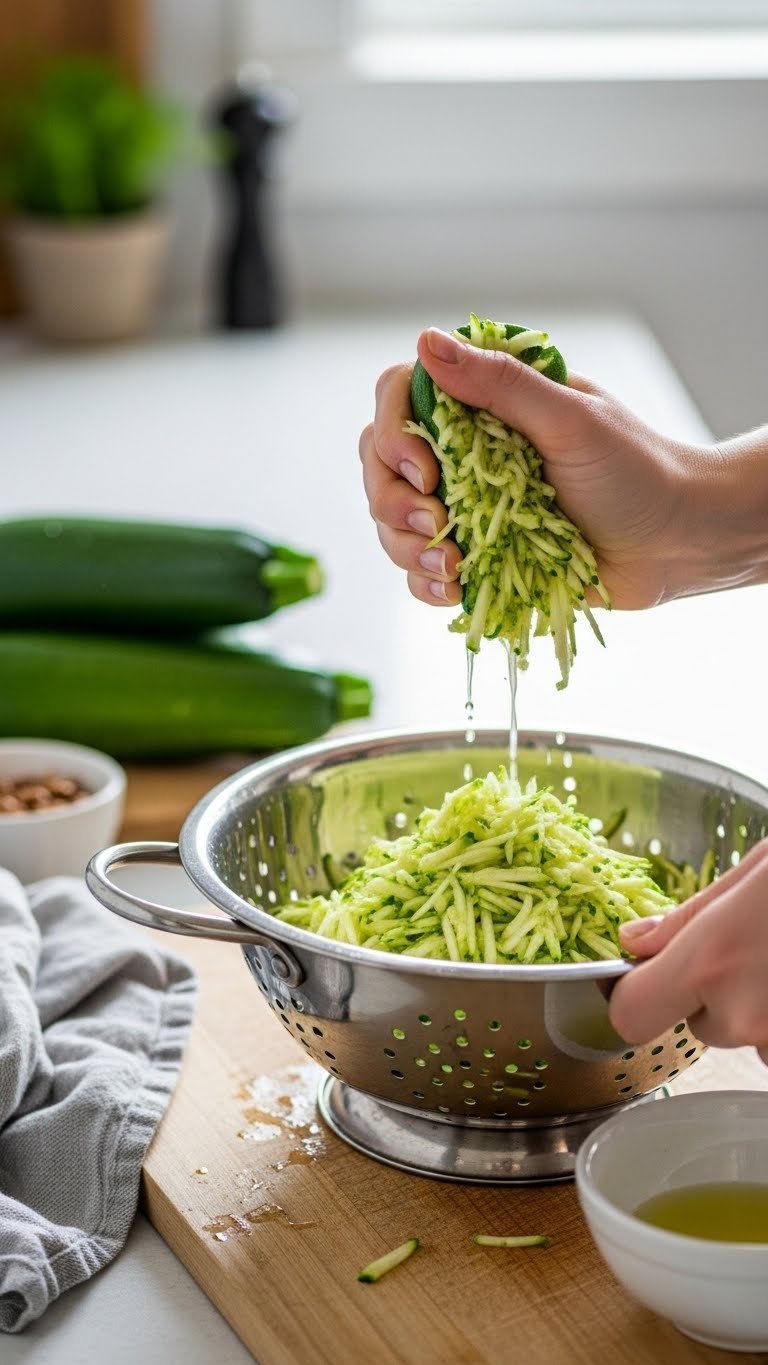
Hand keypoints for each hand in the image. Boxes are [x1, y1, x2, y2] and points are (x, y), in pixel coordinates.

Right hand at [359, 327, 767, 610]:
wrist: (676, 543)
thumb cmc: (637, 472)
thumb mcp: (570, 419)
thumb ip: (500, 383)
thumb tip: (427, 342)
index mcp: (483, 405)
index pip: (399, 398)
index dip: (393, 433)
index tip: (424, 469)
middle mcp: (464, 453)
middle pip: (380, 464)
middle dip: (392, 498)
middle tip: (436, 520)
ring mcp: (467, 507)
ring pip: (392, 521)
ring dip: (406, 547)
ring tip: (453, 565)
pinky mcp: (478, 557)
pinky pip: (421, 571)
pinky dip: (424, 583)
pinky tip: (452, 587)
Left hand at [609, 841, 767, 1065]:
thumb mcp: (748, 875)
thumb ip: (683, 920)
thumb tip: (632, 942)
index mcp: (707, 961)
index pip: (628, 1015)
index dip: (630, 997)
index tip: (640, 978)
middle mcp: (739, 1013)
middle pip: (696, 1024)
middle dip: (710, 996)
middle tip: (744, 952)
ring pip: (740, 1033)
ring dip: (750, 1008)